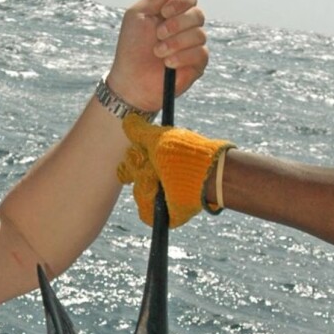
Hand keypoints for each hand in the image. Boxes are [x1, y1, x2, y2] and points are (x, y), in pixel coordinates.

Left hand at [105, 0, 206, 114]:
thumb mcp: (138, 16)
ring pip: (199, 35)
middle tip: (158, 35)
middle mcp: (186, 27)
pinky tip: (167, 63)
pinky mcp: (197, 64)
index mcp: (173, 13)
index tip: (164, 12)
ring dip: (175, 43)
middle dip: (176, 25)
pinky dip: (182, 57)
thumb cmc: (131, 48)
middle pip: (198, 14)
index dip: (180, 2)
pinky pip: (201, 53)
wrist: (131, 80)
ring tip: (158, 53)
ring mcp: (194, 46)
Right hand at [117, 115, 231, 227]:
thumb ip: (140, 131)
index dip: (132, 158)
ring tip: (160, 179)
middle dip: (139, 169)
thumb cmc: (184, 154)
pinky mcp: (164, 214)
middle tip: (153, 166)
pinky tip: (160, 194)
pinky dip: (150, 203)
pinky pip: (145, 213)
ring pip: (138, 193)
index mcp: (155, 158)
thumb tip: (127, 119)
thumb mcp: (159, 139)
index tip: (141, 156)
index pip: (131, 160)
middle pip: (129, 175)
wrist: (206, 175)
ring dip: (146, 184)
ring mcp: (160, 195)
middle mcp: (156, 177)